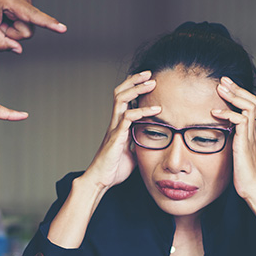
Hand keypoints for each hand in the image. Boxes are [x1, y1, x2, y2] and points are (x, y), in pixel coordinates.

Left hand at [0, 0, 66, 52]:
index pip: (33, 16)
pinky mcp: (27, 4)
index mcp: (10, 1)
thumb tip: (18, 50)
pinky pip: (25, 23)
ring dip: (12, 28)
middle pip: (27, 32)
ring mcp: (26, 0)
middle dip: (12, 33)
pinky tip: (4, 15)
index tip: (63, 29)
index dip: (49, 24)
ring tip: (0, 18)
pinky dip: (13, 23)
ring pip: (27, 28)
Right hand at [82, 71, 159, 189]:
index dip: (133, 86)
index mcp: (118, 125)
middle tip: (150, 74)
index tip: (147, 79)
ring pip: (121, 100)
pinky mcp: (116, 137)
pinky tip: (155, 111)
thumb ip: (139, 142)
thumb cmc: (114, 168)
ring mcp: (114, 129)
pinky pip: (128, 119)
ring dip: (137, 89)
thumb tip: (152, 141)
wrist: (100, 181)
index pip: (123, 98)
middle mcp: (114, 123)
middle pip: (119, 92)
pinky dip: (142, 112)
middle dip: (134, 81)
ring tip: (152, 83)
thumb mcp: (132, 153)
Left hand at [211, 77, 255, 199]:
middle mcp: (251, 132)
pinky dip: (227, 113)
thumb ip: (231, 143)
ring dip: (233, 95)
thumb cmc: (242, 176)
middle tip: (223, 79)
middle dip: (237, 88)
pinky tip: (215, 112)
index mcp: (249, 133)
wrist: (253, 190)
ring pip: (248, 106)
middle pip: (252, 101)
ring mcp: (249, 137)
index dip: (241, 93)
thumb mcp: (234, 154)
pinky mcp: (244, 143)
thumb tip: (219, 135)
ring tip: (220, 88)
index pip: (252, 105)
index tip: (226, 85)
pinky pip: (240, 121)